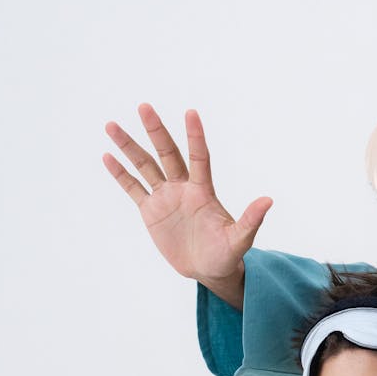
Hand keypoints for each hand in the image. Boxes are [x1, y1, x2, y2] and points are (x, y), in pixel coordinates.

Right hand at [102, 104, 271, 309]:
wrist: (208, 269)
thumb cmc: (227, 254)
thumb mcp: (240, 239)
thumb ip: (251, 220)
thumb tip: (268, 200)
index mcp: (204, 191)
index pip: (199, 157)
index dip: (196, 136)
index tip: (191, 112)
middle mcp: (183, 188)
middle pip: (167, 153)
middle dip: (156, 131)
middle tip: (144, 106)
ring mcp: (166, 198)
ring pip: (145, 166)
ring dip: (129, 146)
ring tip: (111, 125)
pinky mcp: (151, 211)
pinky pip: (134, 188)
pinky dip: (121, 174)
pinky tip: (108, 156)